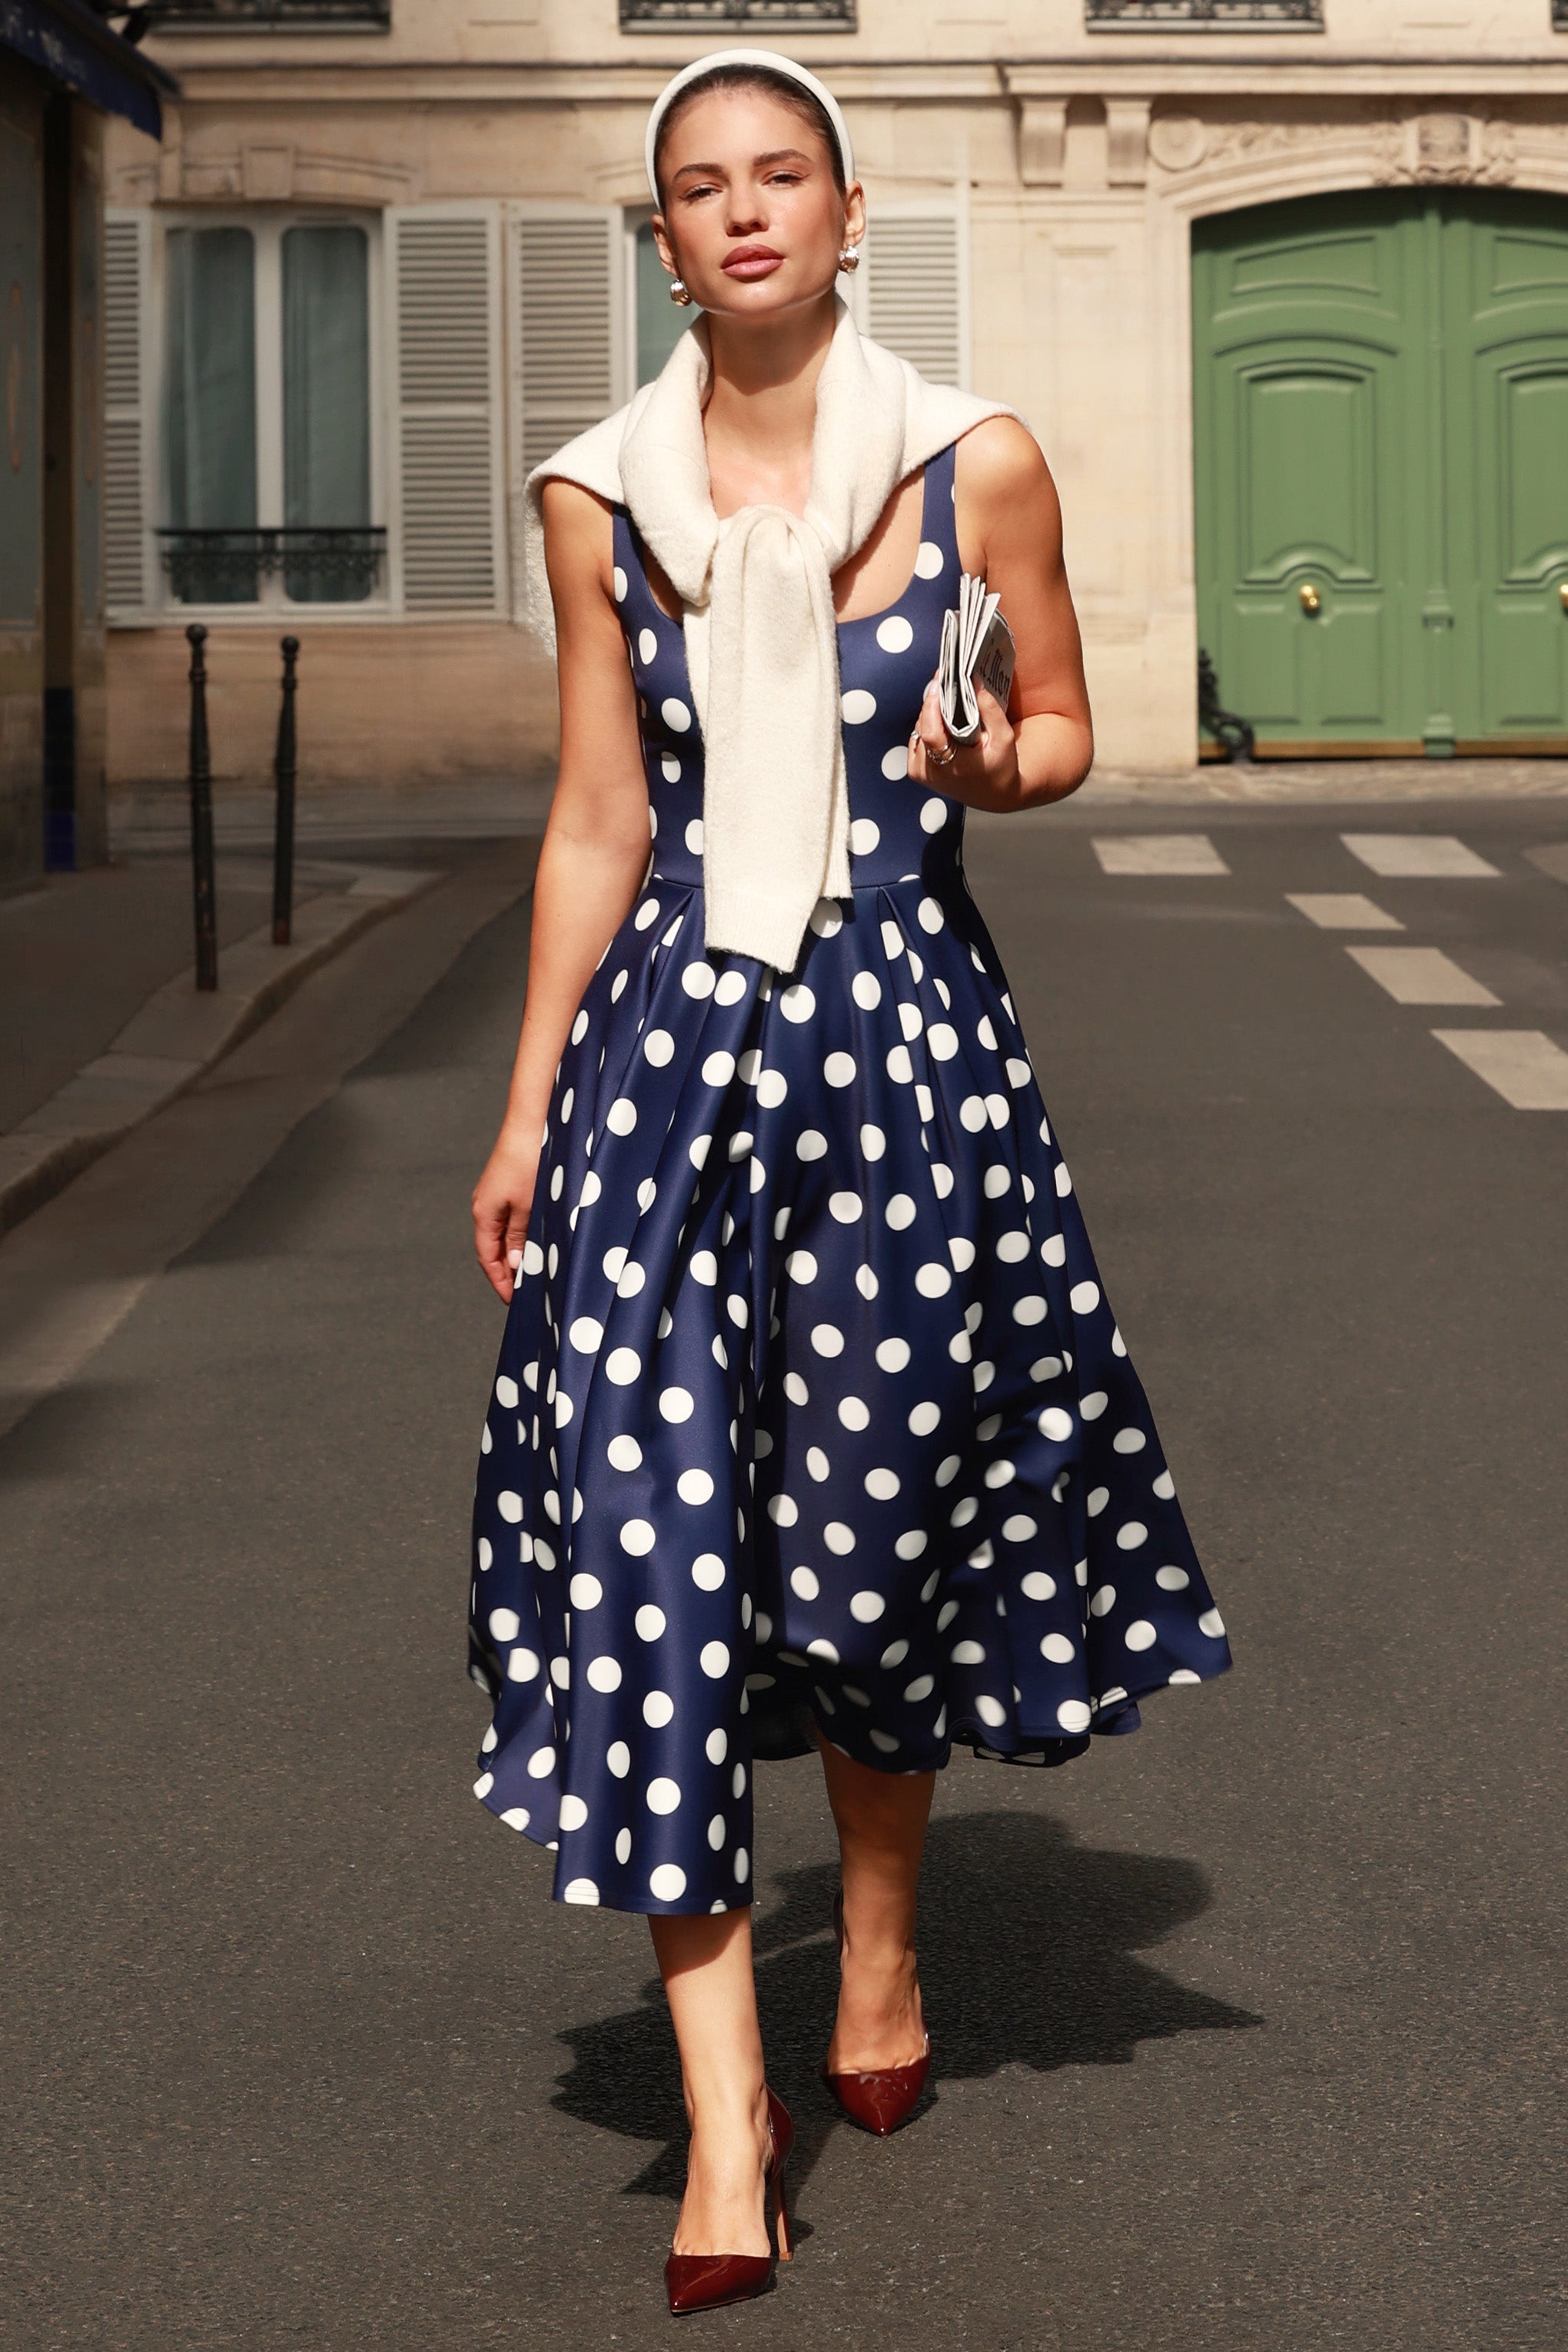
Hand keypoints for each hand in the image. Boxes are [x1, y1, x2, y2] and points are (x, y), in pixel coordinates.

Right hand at [472, 1126, 541, 1302]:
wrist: (532, 1121)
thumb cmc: (530, 1161)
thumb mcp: (529, 1206)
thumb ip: (521, 1237)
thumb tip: (515, 1264)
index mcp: (484, 1214)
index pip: (488, 1258)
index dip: (500, 1281)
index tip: (513, 1300)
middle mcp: (484, 1205)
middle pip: (492, 1248)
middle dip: (507, 1272)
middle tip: (524, 1293)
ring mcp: (494, 1195)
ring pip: (502, 1234)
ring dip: (514, 1254)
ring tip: (531, 1272)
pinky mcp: (506, 1185)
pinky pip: (509, 1219)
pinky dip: (518, 1236)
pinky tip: (533, 1241)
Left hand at [907, 678, 1019, 804]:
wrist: (993, 794)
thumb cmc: (1001, 767)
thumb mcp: (1003, 738)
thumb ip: (990, 710)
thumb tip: (974, 682)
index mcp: (951, 766)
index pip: (930, 731)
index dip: (932, 704)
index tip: (939, 682)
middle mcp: (930, 771)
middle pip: (924, 725)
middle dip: (935, 703)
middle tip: (946, 682)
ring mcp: (920, 772)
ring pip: (919, 729)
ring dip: (932, 713)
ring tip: (947, 699)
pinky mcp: (916, 770)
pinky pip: (917, 737)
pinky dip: (928, 726)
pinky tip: (943, 720)